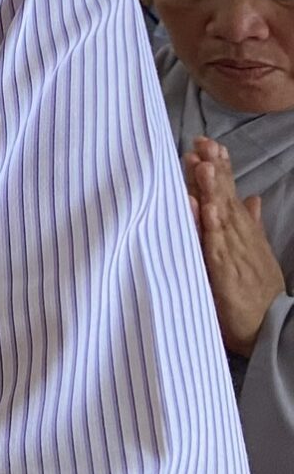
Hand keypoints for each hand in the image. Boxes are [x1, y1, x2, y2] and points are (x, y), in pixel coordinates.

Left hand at [189, 139, 284, 356]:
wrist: (271, 331)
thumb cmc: (257, 293)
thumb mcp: (255, 254)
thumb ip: (250, 224)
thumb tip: (252, 197)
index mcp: (245, 235)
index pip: (230, 196)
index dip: (220, 169)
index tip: (207, 143)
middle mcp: (240, 241)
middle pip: (225, 200)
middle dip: (214, 170)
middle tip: (202, 142)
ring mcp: (235, 256)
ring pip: (221, 218)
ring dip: (212, 191)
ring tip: (203, 164)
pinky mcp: (227, 275)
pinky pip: (217, 248)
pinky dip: (211, 228)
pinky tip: (205, 208)